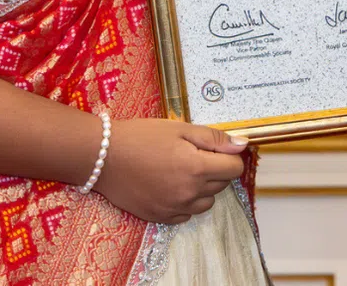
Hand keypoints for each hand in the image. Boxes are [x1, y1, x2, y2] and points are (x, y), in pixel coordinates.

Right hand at [94, 118, 247, 223]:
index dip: (230, 156)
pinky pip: (186, 215)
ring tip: (184, 169)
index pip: (235, 169)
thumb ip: (214, 138)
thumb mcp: (180, 128)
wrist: (103, 157)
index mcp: (197, 168)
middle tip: (196, 153)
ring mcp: (174, 208)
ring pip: (206, 202)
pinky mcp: (160, 217)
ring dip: (204, 187)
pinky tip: (172, 184)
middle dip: (217, 168)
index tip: (218, 148)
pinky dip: (186, 201)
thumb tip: (242, 145)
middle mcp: (189, 193)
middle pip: (222, 185)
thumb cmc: (142, 136)